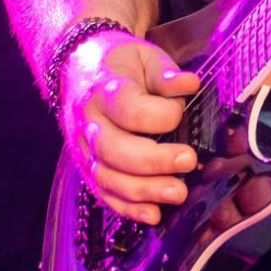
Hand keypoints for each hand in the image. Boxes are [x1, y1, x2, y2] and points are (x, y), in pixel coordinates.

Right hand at [59, 32, 199, 224]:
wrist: (80, 69)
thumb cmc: (120, 65)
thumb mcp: (144, 56)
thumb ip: (166, 73)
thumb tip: (190, 85)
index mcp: (103, 89)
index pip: (128, 108)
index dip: (159, 115)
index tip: (181, 113)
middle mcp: (88, 123)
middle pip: (114, 149)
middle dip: (153, 161)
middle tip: (188, 162)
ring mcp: (83, 149)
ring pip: (106, 177)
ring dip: (143, 190)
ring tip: (178, 193)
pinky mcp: (86, 168)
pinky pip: (103, 193)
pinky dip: (128, 208)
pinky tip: (154, 214)